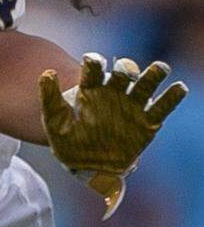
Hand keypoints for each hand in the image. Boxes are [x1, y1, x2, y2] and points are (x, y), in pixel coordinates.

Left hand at [40, 54, 187, 219]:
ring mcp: (132, 106)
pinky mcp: (147, 122)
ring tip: (160, 69)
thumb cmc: (67, 139)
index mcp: (90, 89)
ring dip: (153, 75)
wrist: (84, 164)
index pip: (94, 68)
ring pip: (145, 85)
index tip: (91, 62)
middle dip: (125, 68)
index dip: (94, 62)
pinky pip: (162, 107)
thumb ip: (49, 96)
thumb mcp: (54, 120)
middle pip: (123, 73)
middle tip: (125, 72)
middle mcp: (113, 93)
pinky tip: (179, 88)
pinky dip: (172, 97)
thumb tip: (46, 73)